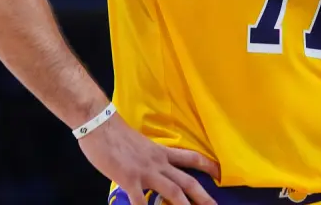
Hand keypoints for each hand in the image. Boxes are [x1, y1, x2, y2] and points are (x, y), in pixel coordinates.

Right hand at [79, 115, 219, 204]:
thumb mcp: (141, 145)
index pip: (191, 158)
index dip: (208, 166)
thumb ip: (150, 158)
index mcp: (161, 152)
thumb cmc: (116, 133)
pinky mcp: (129, 179)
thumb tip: (154, 169)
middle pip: (187, 181)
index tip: (220, 174)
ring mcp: (145, 172)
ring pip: (172, 191)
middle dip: (203, 196)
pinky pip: (139, 201)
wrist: (100, 124)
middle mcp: (158, 163)